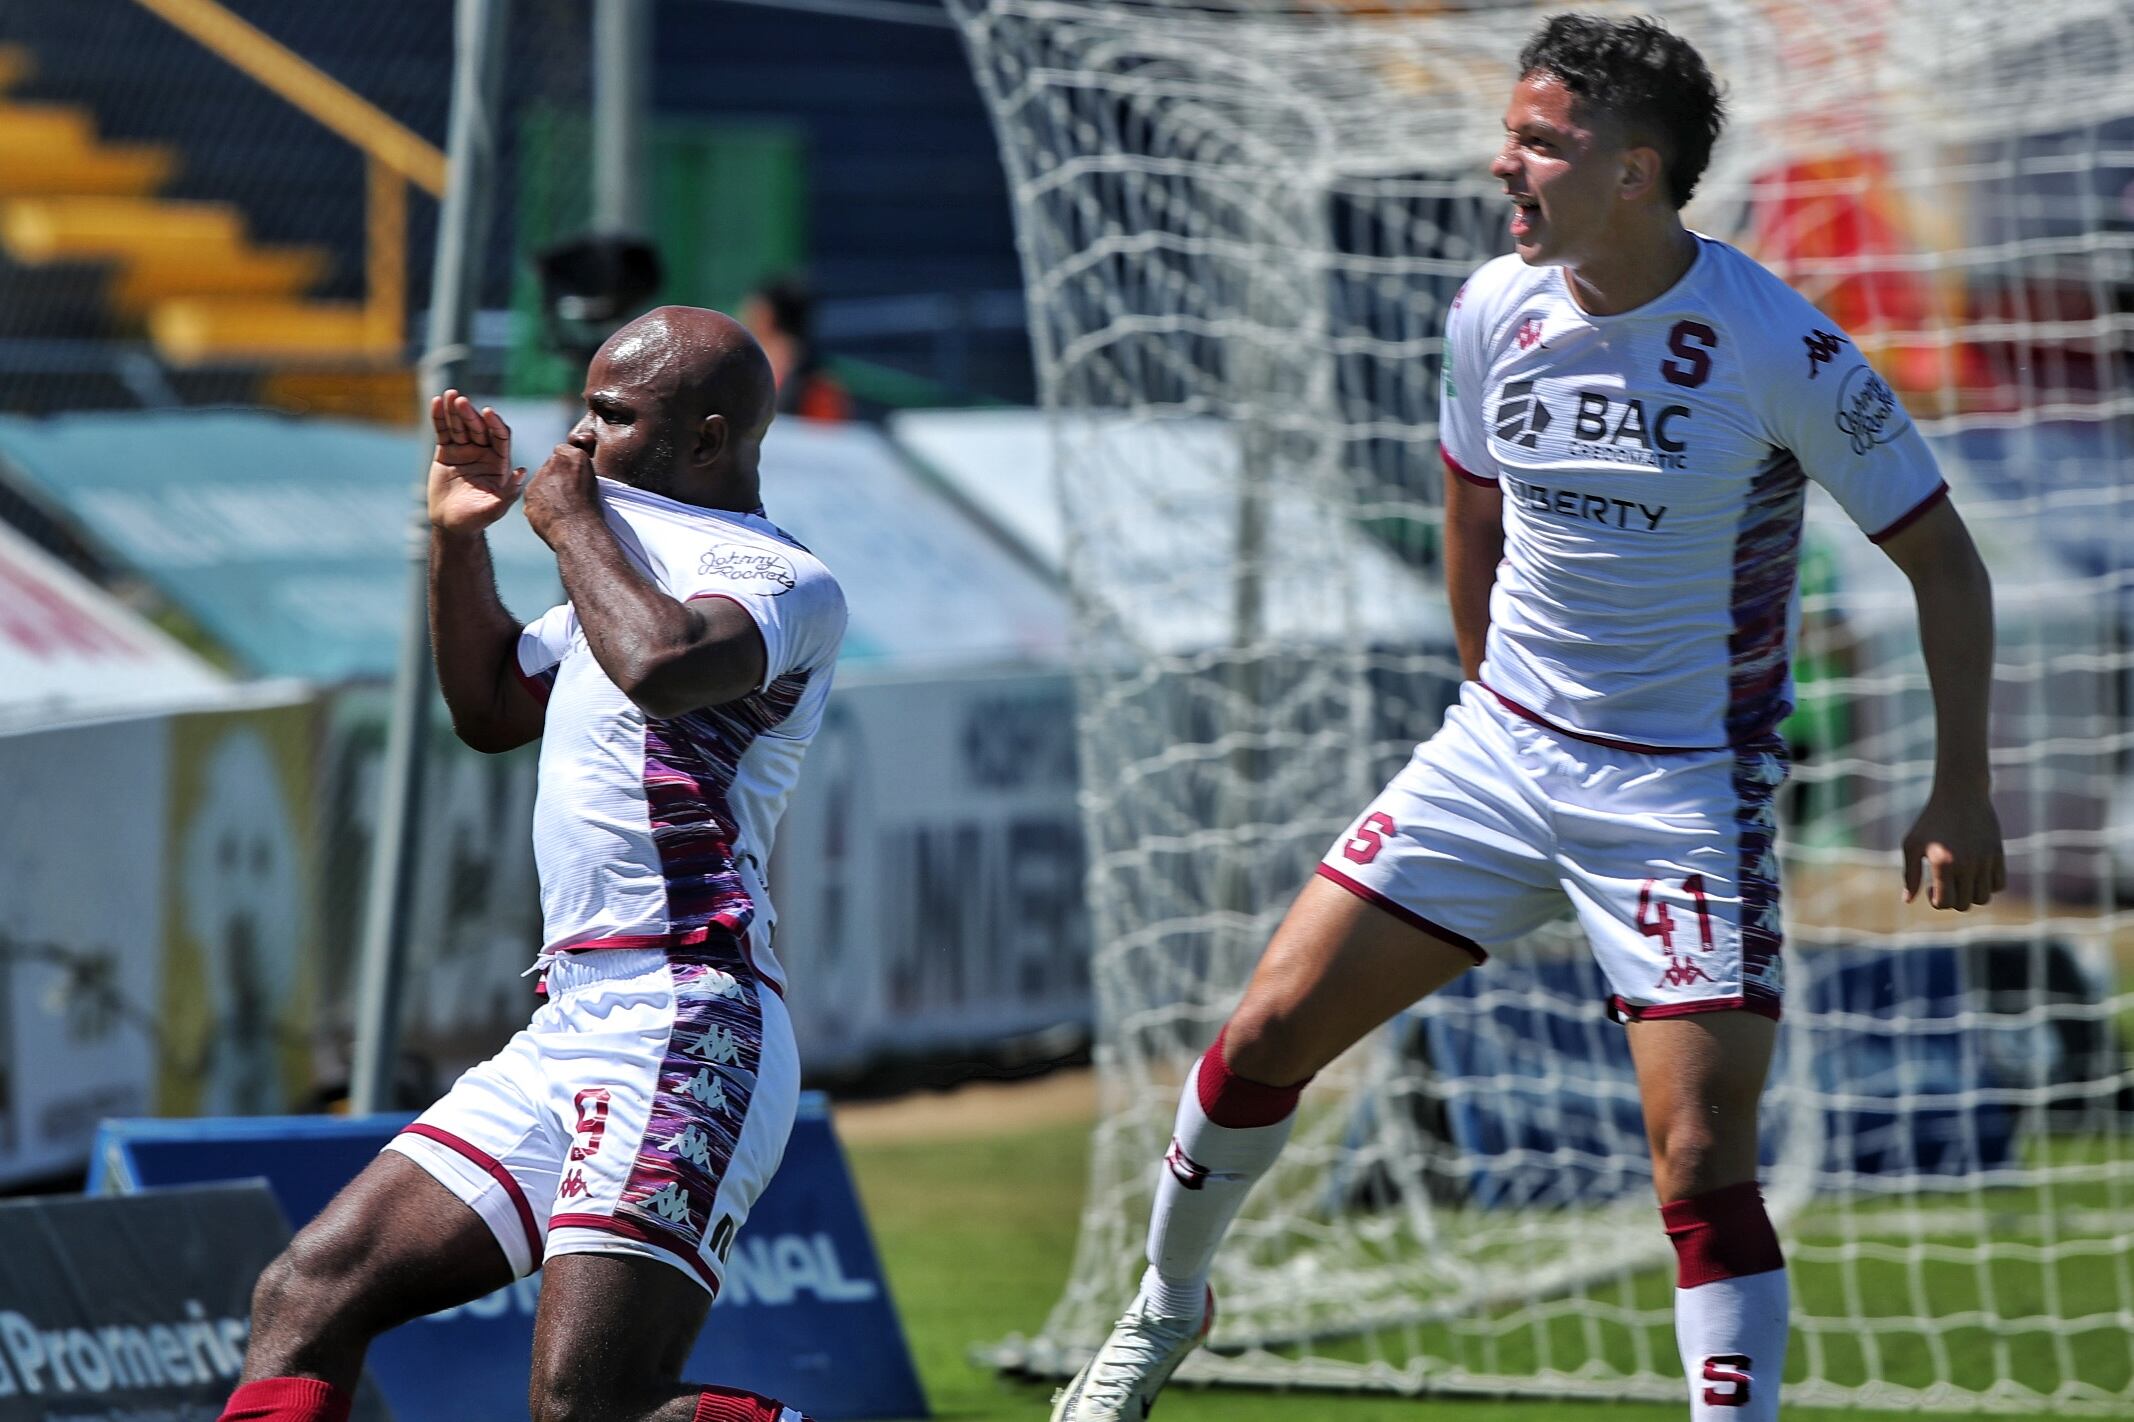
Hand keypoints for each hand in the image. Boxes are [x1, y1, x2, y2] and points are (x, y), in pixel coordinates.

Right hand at [427, 391, 523, 534]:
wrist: (451, 523)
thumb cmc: (476, 519)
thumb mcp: (494, 509)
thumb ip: (509, 492)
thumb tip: (523, 471)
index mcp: (500, 463)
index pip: (500, 438)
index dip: (495, 424)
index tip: (488, 412)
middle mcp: (484, 453)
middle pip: (479, 428)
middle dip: (471, 414)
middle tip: (461, 401)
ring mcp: (465, 450)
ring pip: (461, 426)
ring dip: (455, 411)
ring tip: (450, 395)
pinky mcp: (447, 451)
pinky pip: (443, 431)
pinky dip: (439, 417)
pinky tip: (437, 402)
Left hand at [522, 442, 601, 548]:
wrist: (577, 529)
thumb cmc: (591, 509)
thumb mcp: (593, 480)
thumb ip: (577, 468)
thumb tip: (569, 472)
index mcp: (573, 456)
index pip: (562, 451)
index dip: (566, 465)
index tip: (572, 477)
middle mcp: (554, 461)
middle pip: (550, 465)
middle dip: (555, 476)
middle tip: (566, 494)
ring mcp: (539, 477)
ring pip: (540, 479)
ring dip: (546, 489)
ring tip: (560, 507)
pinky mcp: (529, 492)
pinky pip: (533, 494)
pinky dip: (539, 502)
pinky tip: (551, 513)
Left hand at [1901, 787, 2005, 910]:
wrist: (1960, 794)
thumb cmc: (1931, 820)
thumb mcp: (1912, 844)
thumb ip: (1909, 874)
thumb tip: (1909, 900)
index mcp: (1943, 862)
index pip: (1945, 902)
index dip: (1936, 901)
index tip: (1931, 887)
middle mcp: (1966, 863)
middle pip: (1965, 904)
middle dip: (1953, 899)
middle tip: (1946, 882)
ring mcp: (1985, 859)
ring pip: (1984, 898)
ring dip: (1971, 895)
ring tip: (1961, 880)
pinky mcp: (1998, 854)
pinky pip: (1999, 885)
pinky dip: (1988, 886)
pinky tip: (1975, 873)